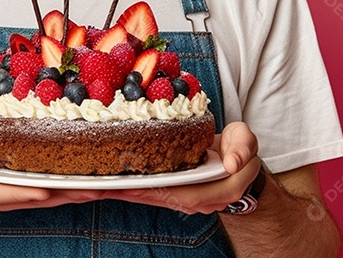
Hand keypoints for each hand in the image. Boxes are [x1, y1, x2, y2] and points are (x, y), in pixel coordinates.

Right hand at [0, 120, 106, 215]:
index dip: (18, 191)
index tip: (43, 190)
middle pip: (22, 200)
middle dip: (57, 197)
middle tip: (89, 190)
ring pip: (34, 202)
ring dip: (66, 198)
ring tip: (97, 190)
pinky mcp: (8, 196)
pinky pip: (35, 198)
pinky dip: (60, 195)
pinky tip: (82, 191)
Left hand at [102, 121, 260, 213]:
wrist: (237, 161)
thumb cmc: (238, 149)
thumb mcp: (247, 142)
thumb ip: (243, 149)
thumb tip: (232, 163)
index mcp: (217, 189)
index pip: (184, 193)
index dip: (157, 190)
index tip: (132, 185)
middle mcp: (198, 199)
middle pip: (160, 198)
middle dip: (129, 194)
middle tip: (100, 187)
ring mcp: (184, 198)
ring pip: (151, 198)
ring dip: (123, 194)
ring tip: (95, 188)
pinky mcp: (173, 191)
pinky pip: (149, 192)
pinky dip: (128, 189)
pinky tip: (107, 185)